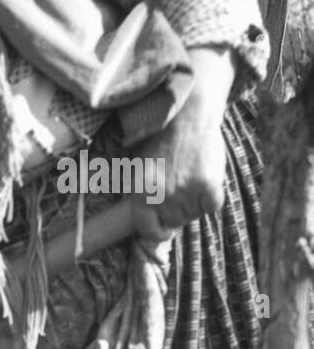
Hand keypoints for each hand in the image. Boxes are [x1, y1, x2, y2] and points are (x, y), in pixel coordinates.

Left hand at [131, 47, 235, 240]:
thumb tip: (144, 222)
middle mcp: (162, 196)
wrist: (188, 116)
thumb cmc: (160, 139)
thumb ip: (139, 194)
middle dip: (176, 212)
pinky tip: (205, 181)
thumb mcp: (137, 167)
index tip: (163, 228)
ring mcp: (186, 192)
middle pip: (173, 222)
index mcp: (140, 193)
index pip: (148, 230)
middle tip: (179, 191)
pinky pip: (211, 206)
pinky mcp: (209, 186)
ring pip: (193, 215)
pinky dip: (211, 199)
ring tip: (190, 180)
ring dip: (193, 204)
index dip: (156, 231)